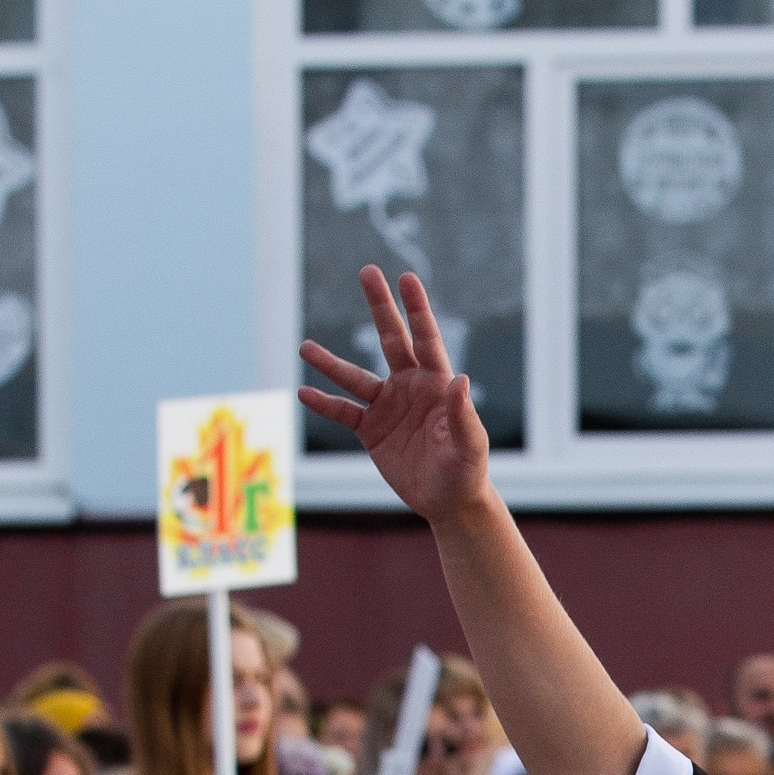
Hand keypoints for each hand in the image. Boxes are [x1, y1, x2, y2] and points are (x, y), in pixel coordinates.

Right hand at [300, 268, 492, 524]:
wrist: (449, 503)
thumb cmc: (466, 472)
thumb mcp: (469, 445)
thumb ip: (463, 414)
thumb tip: (461, 379)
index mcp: (436, 384)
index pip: (426, 339)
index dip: (416, 309)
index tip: (406, 278)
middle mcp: (410, 387)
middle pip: (391, 339)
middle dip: (380, 307)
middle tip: (367, 271)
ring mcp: (388, 406)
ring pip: (355, 378)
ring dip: (331, 363)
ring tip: (306, 347)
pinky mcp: (371, 430)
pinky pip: (343, 412)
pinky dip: (324, 403)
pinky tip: (304, 393)